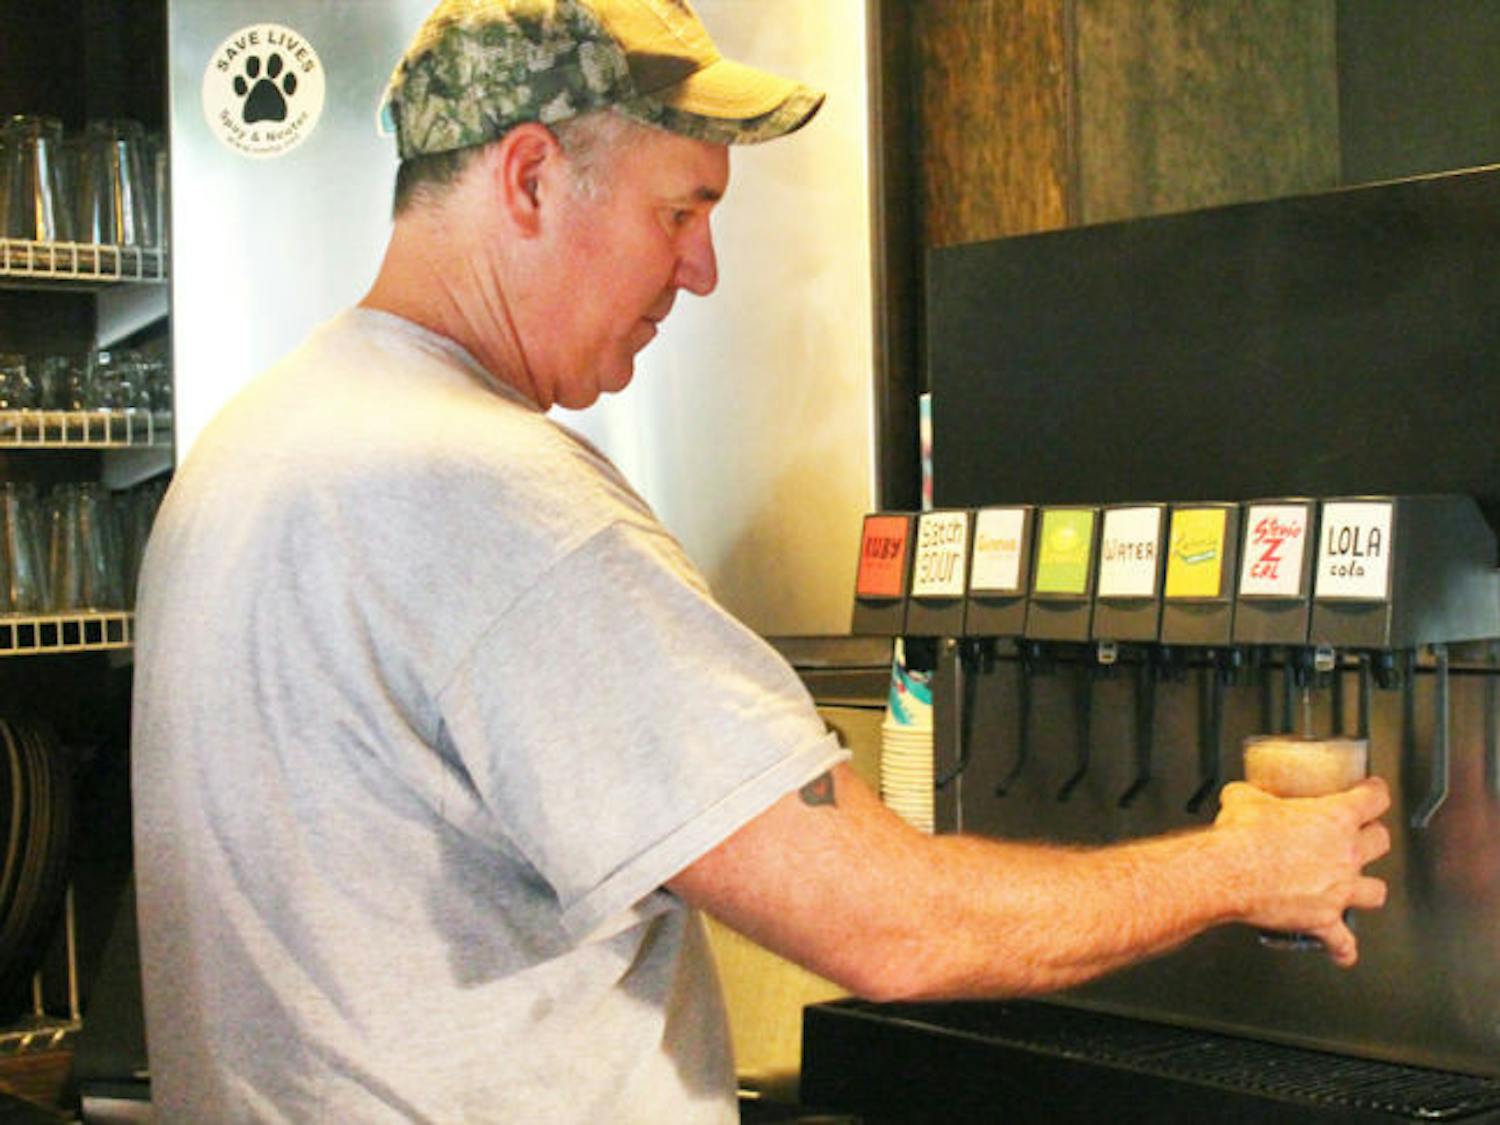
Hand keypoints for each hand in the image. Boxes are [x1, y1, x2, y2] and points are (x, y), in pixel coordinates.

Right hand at [1214, 777, 1390, 966]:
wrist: (1230, 872)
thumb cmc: (1241, 836)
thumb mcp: (1244, 799)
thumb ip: (1252, 795)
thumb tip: (1243, 794)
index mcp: (1334, 818)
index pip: (1373, 799)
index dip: (1375, 793)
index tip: (1372, 791)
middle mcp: (1345, 854)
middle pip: (1381, 842)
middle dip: (1373, 837)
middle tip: (1361, 835)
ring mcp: (1339, 890)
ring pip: (1376, 892)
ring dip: (1368, 890)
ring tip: (1358, 889)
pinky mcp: (1323, 921)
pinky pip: (1343, 942)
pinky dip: (1342, 947)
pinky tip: (1341, 950)